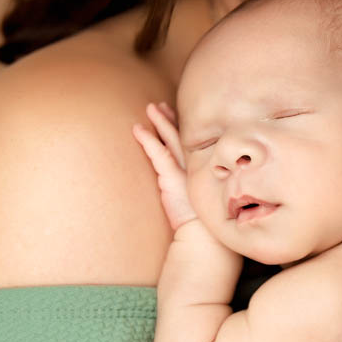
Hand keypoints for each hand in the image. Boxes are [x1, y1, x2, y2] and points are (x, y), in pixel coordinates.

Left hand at [133, 102, 196, 230]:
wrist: (203, 236)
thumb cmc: (202, 223)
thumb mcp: (199, 201)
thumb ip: (193, 189)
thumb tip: (187, 189)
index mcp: (201, 170)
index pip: (191, 144)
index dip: (181, 129)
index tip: (174, 116)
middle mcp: (195, 166)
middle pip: (182, 136)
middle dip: (171, 119)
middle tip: (160, 106)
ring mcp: (184, 170)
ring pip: (171, 139)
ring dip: (160, 122)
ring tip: (150, 108)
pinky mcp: (172, 177)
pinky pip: (158, 153)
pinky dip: (147, 140)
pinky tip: (138, 129)